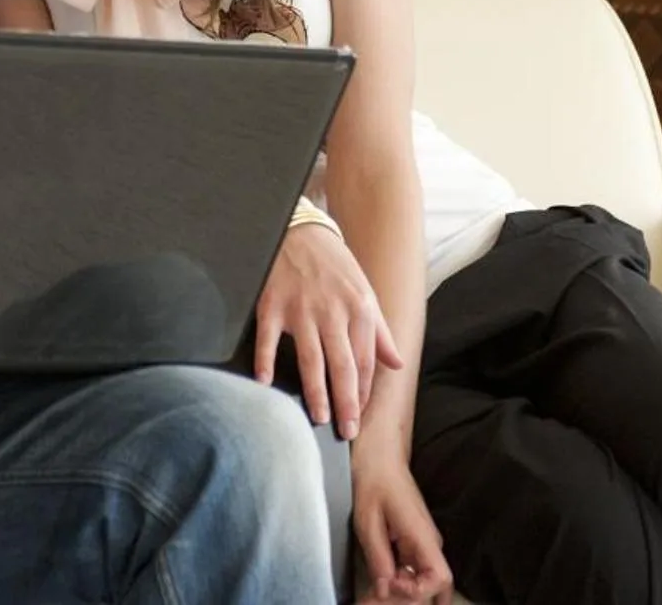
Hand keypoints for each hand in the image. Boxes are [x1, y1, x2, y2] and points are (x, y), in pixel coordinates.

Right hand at [254, 223, 402, 439]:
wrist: (301, 232)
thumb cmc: (335, 267)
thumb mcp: (365, 294)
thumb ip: (380, 332)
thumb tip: (397, 365)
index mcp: (359, 309)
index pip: (364, 361)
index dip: (362, 392)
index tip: (358, 415)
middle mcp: (332, 312)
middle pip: (342, 365)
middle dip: (345, 401)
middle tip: (346, 430)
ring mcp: (301, 309)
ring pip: (311, 358)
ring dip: (315, 390)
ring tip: (318, 416)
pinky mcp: (272, 305)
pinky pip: (269, 339)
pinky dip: (265, 361)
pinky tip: (265, 383)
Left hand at [350, 452, 453, 603]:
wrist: (380, 458)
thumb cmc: (374, 481)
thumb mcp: (368, 521)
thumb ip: (378, 558)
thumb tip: (385, 590)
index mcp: (421, 535)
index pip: (440, 577)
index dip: (417, 591)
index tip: (391, 586)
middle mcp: (429, 543)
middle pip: (432, 586)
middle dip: (404, 599)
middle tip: (373, 598)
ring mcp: (423, 544)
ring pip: (423, 582)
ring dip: (401, 594)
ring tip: (373, 595)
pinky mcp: (414, 544)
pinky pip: (414, 572)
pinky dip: (399, 584)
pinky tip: (380, 586)